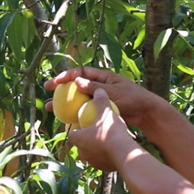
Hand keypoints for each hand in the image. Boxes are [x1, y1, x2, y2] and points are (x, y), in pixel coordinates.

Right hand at [43, 67, 164, 129]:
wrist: (146, 113)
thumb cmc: (133, 99)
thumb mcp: (114, 92)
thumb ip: (95, 87)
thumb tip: (76, 81)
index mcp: (102, 77)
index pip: (80, 73)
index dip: (66, 75)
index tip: (56, 81)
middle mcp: (97, 86)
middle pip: (74, 85)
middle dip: (60, 87)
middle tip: (47, 89)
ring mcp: (97, 98)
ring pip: (76, 99)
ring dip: (63, 103)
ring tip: (49, 109)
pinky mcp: (98, 110)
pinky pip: (82, 110)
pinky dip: (72, 114)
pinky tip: (63, 120)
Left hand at [68, 89, 137, 170]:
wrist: (125, 153)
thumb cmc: (112, 131)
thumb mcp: (106, 112)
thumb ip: (101, 101)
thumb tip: (98, 90)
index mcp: (77, 138)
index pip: (71, 132)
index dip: (77, 127)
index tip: (84, 122)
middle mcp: (81, 152)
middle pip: (81, 143)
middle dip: (86, 138)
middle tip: (97, 130)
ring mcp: (92, 162)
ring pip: (91, 153)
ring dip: (96, 148)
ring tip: (106, 140)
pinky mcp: (103, 168)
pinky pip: (102, 160)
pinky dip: (106, 155)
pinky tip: (114, 149)